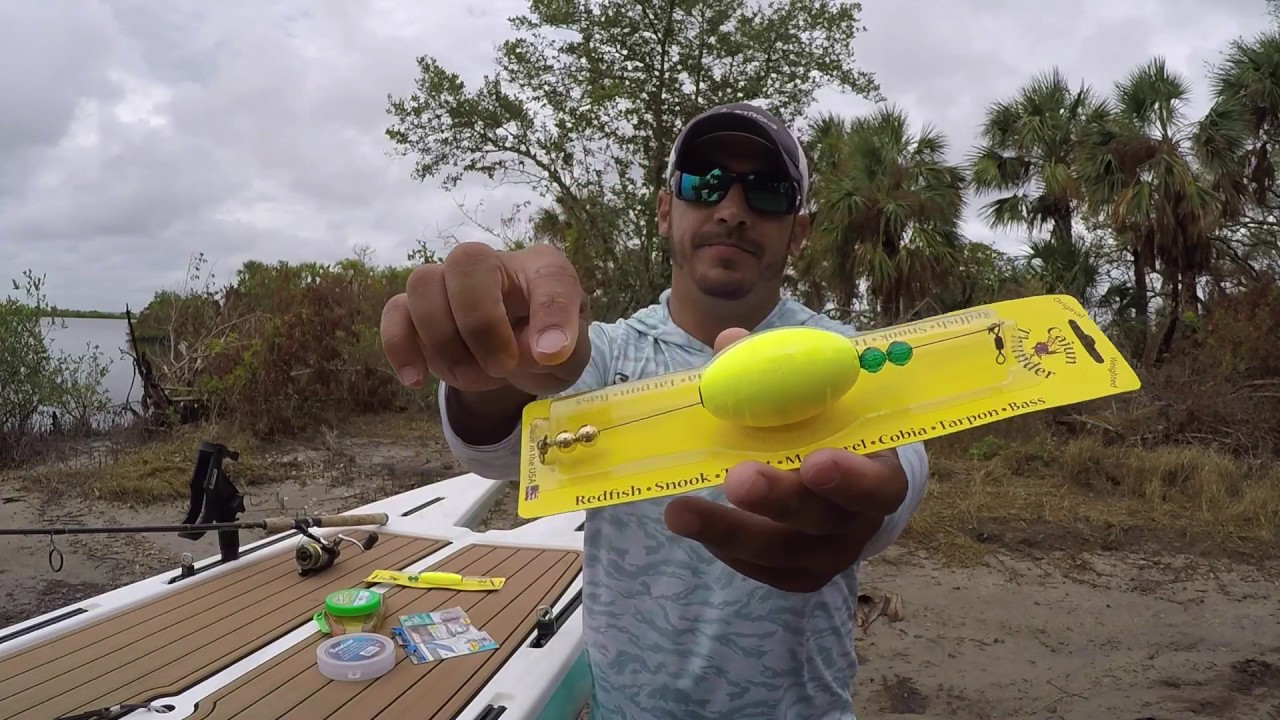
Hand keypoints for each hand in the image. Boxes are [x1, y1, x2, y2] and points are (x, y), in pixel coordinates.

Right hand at [380, 242, 590, 395]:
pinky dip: (399, 346)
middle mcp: (492, 264)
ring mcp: (449, 283)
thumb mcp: (571, 354)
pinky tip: (416, 379)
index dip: (550, 312)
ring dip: (443, 340)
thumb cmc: (545, 345)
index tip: (553, 354)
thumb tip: (544, 351)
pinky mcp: (418, 311)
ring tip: (470, 376)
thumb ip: (564, 349)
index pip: (549, 274)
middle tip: (502, 366)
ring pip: (422, 282)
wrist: (516, 358)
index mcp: (541, 268)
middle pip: (466, 261)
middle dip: (480, 323)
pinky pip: (394, 313)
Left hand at [663, 328, 909, 592]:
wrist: (842, 484)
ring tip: (680, 511)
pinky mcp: (798, 576)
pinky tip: (691, 524)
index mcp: (880, 473)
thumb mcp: (814, 399)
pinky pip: (761, 570)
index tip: (815, 460)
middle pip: (823, 521)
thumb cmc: (827, 430)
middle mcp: (860, 522)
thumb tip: (729, 342)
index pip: (879, 485)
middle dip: (778, 500)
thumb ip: (776, 372)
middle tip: (737, 479)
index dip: (851, 477)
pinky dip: (723, 548)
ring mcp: (830, 555)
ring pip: (782, 552)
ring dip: (728, 531)